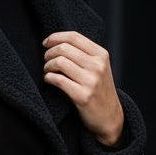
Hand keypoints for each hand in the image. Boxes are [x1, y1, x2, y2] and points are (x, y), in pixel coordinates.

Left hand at [43, 31, 124, 145]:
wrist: (109, 117)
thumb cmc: (99, 91)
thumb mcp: (99, 68)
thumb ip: (84, 54)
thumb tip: (57, 42)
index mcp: (101, 55)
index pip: (74, 37)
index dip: (55, 37)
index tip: (45, 43)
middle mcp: (97, 66)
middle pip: (64, 48)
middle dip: (49, 53)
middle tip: (46, 60)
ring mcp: (91, 81)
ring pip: (59, 62)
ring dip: (47, 66)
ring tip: (48, 71)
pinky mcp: (82, 96)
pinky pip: (58, 80)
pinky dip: (48, 78)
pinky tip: (49, 80)